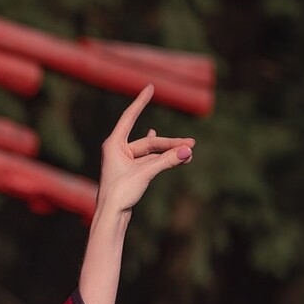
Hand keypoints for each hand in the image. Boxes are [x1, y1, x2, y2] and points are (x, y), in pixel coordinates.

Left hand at [98, 84, 193, 217]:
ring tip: (189, 154)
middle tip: (191, 145)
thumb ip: (167, 161)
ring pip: (152, 152)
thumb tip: (187, 151)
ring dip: (169, 153)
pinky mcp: (131, 172)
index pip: (130, 117)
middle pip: (149, 142)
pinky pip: (149, 159)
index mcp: (113, 144)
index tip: (150, 87)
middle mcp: (117, 149)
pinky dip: (161, 156)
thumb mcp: (146, 173)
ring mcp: (124, 161)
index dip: (141, 102)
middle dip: (170, 144)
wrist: (111, 215)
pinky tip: (167, 146)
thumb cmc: (121, 193)